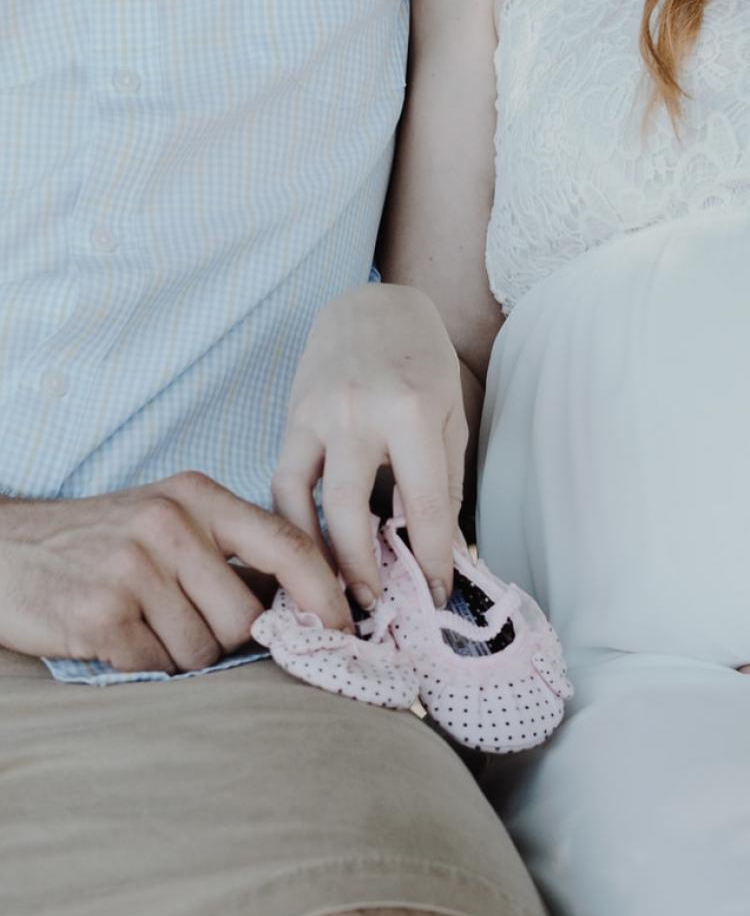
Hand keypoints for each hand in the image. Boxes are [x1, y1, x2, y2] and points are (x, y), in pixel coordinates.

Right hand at [0, 472, 352, 671]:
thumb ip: (227, 549)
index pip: (287, 544)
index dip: (324, 593)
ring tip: (139, 623)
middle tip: (179, 621)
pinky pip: (157, 667)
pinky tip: (114, 636)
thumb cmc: (95, 543)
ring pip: (202, 650)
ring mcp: (133, 568)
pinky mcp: (101, 614)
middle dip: (224, 638)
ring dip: (177, 654)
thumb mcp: (164, 519)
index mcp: (196, 496)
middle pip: (244, 617)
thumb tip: (305, 603)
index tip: (343, 626)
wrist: (1, 552)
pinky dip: (142, 665)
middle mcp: (168, 524)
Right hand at [272, 283, 468, 610]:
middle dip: (365, 572)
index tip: (437, 597)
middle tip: (374, 609)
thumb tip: (437, 551)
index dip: (433, 560)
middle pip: (354, 515)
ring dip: (316, 555)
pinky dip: (293, 520)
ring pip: (303, 502)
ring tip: (331, 591)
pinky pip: (282, 481)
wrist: (372, 306)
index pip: (425, 507)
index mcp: (412, 413)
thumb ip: (442, 483)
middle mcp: (359, 414)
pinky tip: (306, 548)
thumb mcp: (450, 418)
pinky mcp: (291, 416)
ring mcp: (317, 415)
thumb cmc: (422, 364)